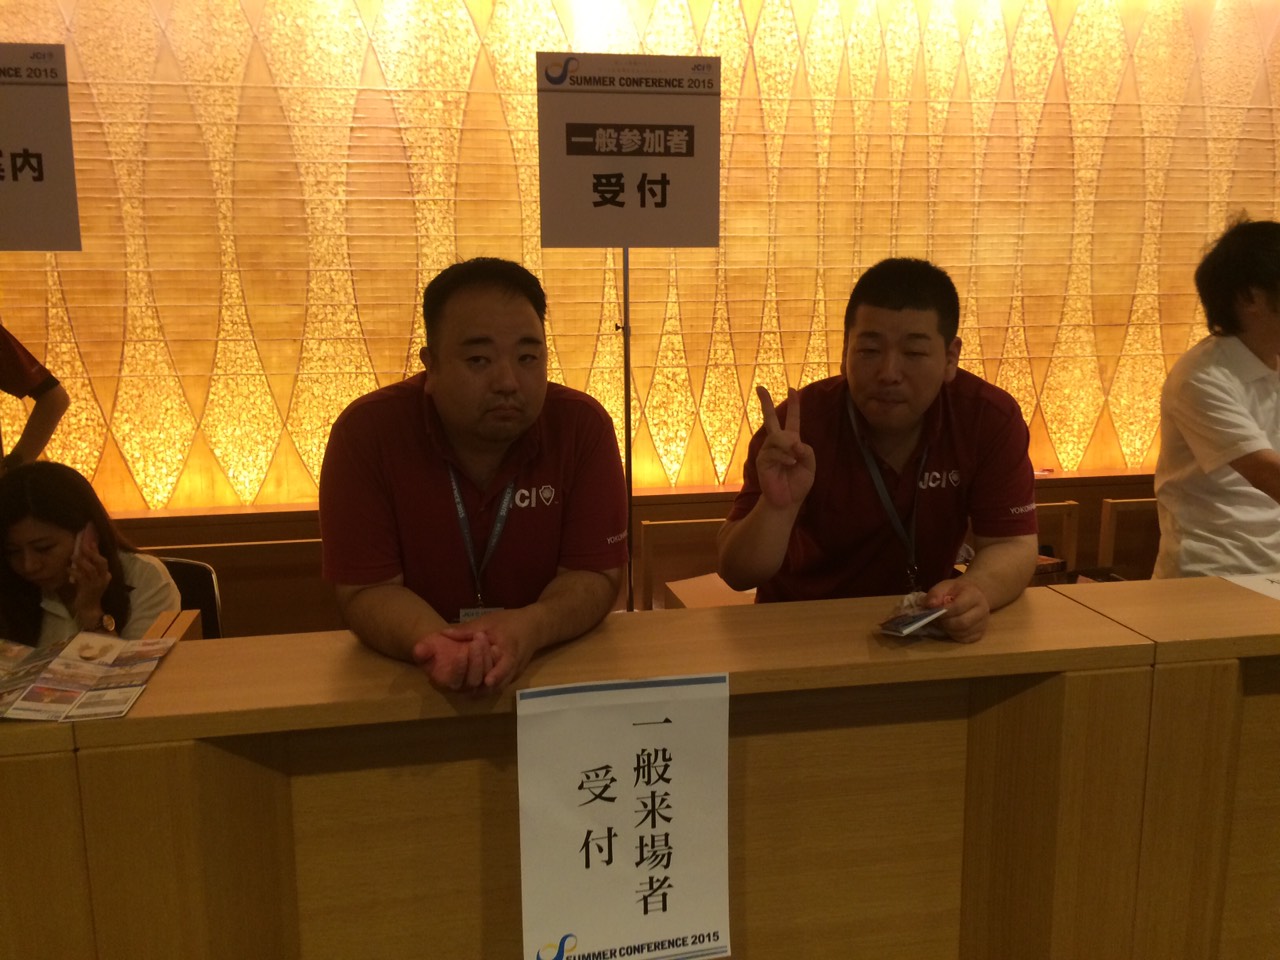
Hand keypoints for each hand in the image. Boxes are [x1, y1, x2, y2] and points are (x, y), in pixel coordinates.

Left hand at [68, 525, 111, 628]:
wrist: (89, 610)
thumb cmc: (89, 594)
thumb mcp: (91, 580)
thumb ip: (89, 570)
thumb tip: (83, 557)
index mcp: (106, 575)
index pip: (103, 560)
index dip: (97, 551)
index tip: (90, 541)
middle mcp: (104, 578)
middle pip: (102, 562)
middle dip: (93, 553)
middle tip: (83, 546)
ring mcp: (97, 584)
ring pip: (91, 568)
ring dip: (81, 561)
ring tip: (72, 557)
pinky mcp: (88, 589)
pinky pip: (81, 577)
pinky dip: (73, 572)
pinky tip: (67, 569)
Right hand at [410, 630, 493, 692]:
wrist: (451, 645)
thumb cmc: (438, 648)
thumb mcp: (428, 646)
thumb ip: (423, 651)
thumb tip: (418, 650)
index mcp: (447, 682)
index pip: (455, 681)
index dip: (459, 668)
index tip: (461, 651)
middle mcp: (464, 687)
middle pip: (474, 680)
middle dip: (476, 660)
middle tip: (476, 640)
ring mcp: (480, 684)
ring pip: (488, 678)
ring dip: (487, 659)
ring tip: (484, 638)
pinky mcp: (493, 678)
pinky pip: (499, 675)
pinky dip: (499, 662)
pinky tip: (495, 646)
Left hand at [441, 608, 539, 691]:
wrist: (534, 628)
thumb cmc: (510, 622)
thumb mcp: (489, 621)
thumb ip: (468, 630)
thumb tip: (444, 633)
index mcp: (511, 651)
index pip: (506, 666)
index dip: (497, 674)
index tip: (487, 680)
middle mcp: (514, 667)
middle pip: (499, 684)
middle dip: (482, 684)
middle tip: (463, 683)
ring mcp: (513, 675)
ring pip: (497, 689)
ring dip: (481, 689)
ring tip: (462, 687)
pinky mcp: (510, 678)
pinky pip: (497, 687)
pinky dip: (484, 688)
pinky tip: (470, 685)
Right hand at [755, 386, 815, 509]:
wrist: (787, 501)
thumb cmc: (798, 483)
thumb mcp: (810, 465)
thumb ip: (807, 451)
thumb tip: (794, 443)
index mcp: (791, 442)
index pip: (792, 419)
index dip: (794, 405)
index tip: (792, 389)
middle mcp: (777, 444)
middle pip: (769, 419)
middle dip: (765, 403)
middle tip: (760, 387)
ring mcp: (768, 452)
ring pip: (777, 438)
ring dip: (788, 446)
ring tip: (794, 459)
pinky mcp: (762, 462)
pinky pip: (773, 452)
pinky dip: (784, 456)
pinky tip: (791, 463)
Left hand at [924, 578, 989, 643]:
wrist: (973, 595)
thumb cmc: (957, 591)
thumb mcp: (945, 586)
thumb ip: (935, 594)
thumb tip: (929, 605)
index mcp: (974, 595)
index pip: (958, 606)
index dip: (944, 612)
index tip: (933, 611)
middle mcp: (982, 610)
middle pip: (962, 622)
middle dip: (945, 623)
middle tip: (936, 619)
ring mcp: (983, 623)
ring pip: (963, 633)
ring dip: (948, 630)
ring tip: (942, 622)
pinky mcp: (980, 633)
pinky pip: (965, 639)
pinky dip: (953, 635)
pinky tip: (950, 628)